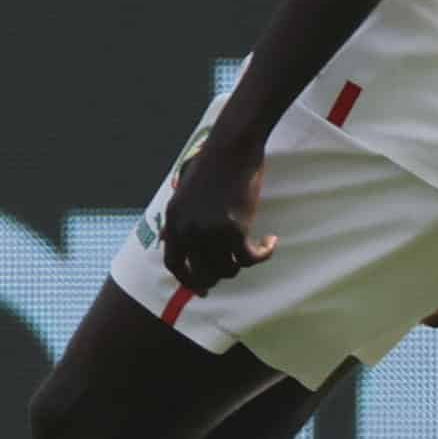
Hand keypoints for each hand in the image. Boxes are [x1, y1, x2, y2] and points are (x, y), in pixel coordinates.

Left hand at [155, 140, 277, 296]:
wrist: (231, 148)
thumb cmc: (211, 167)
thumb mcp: (184, 194)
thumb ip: (176, 220)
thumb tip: (167, 241)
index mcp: (173, 220)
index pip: (174, 263)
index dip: (187, 280)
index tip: (201, 290)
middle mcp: (188, 230)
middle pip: (202, 272)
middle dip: (216, 278)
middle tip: (231, 271)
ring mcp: (210, 232)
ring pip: (228, 269)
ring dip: (241, 264)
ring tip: (251, 248)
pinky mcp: (235, 229)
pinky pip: (250, 258)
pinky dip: (264, 254)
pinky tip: (270, 241)